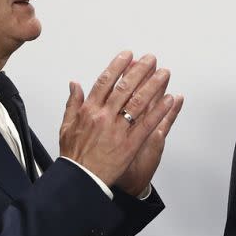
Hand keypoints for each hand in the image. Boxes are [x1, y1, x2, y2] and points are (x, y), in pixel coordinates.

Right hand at [59, 51, 175, 186]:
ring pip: (138, 102)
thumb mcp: (66, 125)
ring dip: (154, 86)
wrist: (80, 179)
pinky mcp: (130, 144)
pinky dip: (159, 111)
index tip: (128, 56)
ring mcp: (118, 130)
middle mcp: (104, 117)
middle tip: (151, 59)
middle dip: (140, 70)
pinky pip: (147, 124)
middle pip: (125, 88)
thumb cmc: (73, 155)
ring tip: (164, 74)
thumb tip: (74, 84)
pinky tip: (169, 100)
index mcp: (89, 110)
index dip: (118, 66)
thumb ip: (72, 102)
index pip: (105, 81)